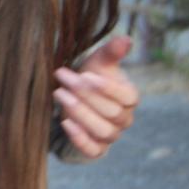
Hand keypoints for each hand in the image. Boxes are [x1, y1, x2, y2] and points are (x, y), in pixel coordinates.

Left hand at [54, 36, 136, 158]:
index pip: (126, 96)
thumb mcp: (98, 63)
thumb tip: (125, 39)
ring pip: (102, 130)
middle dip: (86, 95)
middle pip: (111, 112)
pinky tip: (65, 123)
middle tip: (62, 79)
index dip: (107, 88)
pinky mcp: (96, 149)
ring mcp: (111, 135)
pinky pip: (93, 149)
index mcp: (129, 98)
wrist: (74, 99)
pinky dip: (80, 138)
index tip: (85, 75)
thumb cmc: (90, 77)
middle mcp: (124, 119)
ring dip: (80, 113)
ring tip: (59, 95)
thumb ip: (111, 52)